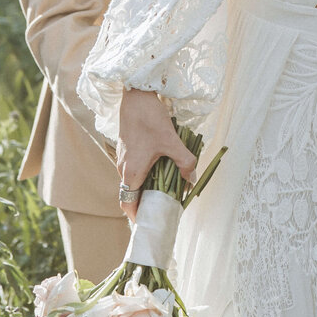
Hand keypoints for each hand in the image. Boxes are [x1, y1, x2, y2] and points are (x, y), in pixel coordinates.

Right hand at [116, 89, 196, 222]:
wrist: (136, 95)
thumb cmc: (150, 118)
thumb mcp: (171, 141)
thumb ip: (184, 162)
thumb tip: (193, 181)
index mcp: (131, 172)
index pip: (128, 205)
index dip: (138, 216)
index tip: (152, 221)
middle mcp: (123, 169)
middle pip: (132, 195)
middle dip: (147, 203)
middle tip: (165, 208)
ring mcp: (124, 158)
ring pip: (134, 181)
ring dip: (148, 188)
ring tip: (167, 190)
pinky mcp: (127, 149)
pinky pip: (135, 169)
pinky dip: (147, 175)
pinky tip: (162, 169)